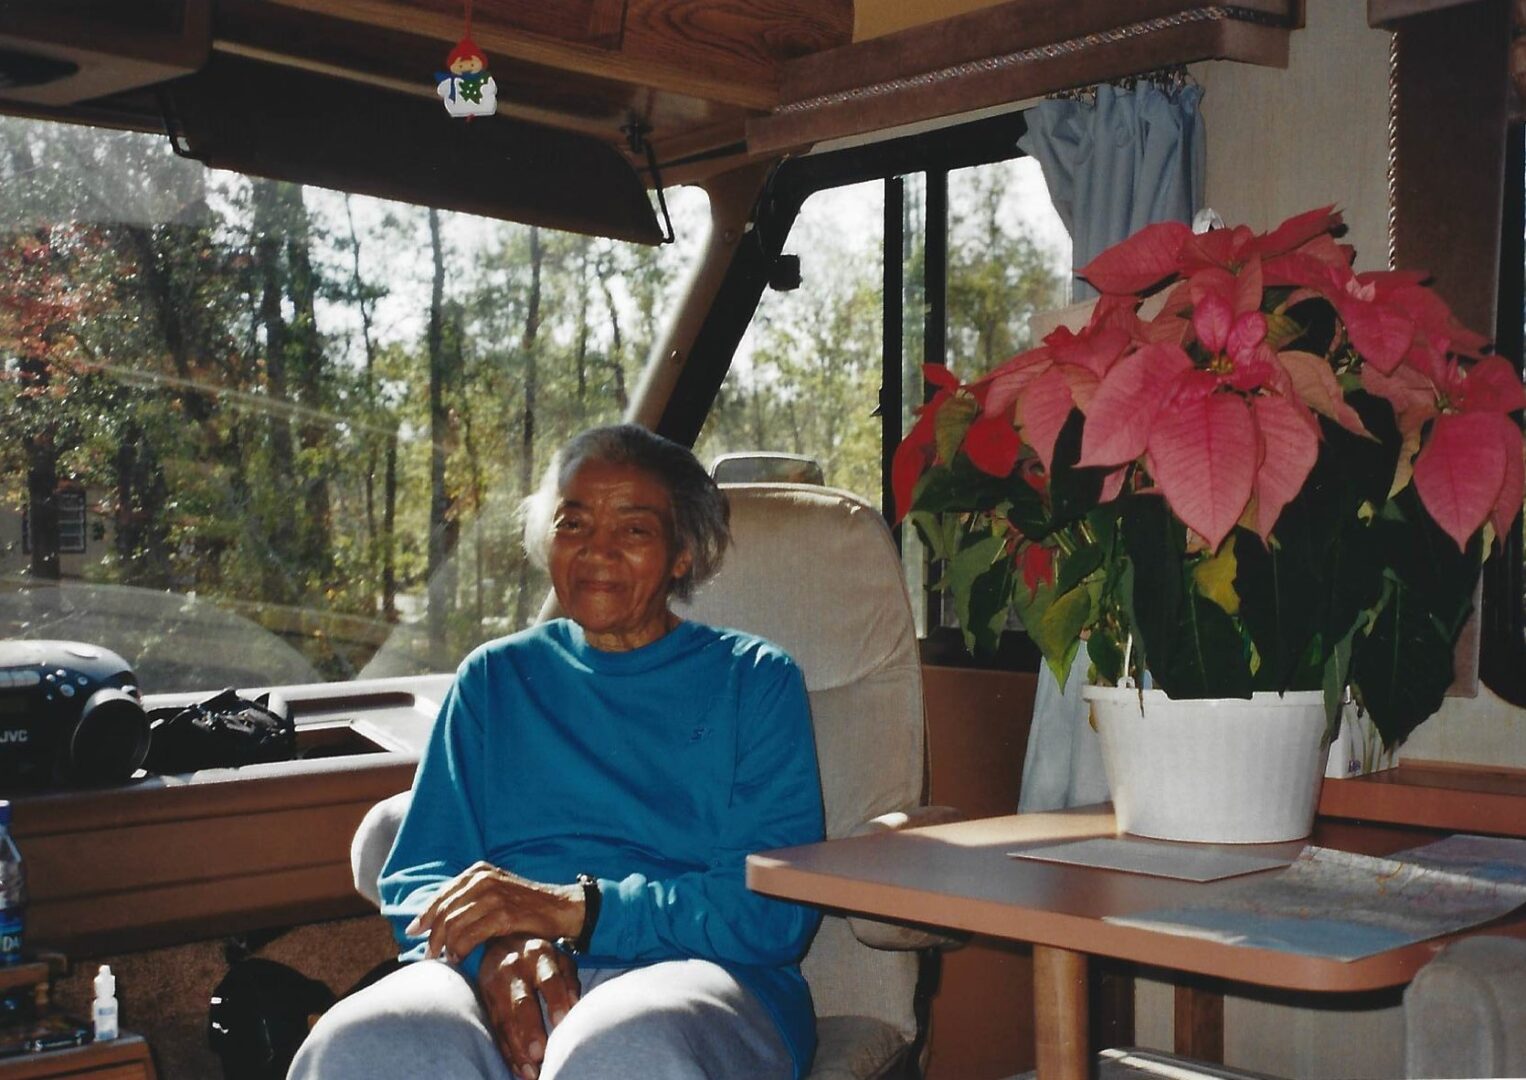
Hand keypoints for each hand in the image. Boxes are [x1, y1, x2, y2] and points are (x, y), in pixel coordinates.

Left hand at [405, 861, 584, 962]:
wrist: (561, 908)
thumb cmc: (525, 906)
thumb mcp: (495, 894)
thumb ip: (470, 901)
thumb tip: (437, 922)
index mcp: (479, 872)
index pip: (442, 895)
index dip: (425, 915)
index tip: (413, 932)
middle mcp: (484, 880)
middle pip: (444, 910)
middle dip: (432, 935)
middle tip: (429, 954)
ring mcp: (494, 896)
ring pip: (454, 924)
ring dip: (445, 945)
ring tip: (446, 959)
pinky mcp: (504, 915)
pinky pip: (471, 935)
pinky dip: (460, 949)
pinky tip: (460, 958)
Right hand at [478, 935, 579, 1079]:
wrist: (501, 942)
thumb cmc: (542, 959)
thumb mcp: (560, 960)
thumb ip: (569, 981)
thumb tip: (576, 1007)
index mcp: (539, 955)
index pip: (549, 979)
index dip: (556, 1000)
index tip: (562, 1023)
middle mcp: (515, 968)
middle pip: (522, 1002)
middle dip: (530, 1030)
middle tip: (538, 1055)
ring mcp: (496, 985)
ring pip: (505, 1020)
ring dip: (517, 1048)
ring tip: (529, 1072)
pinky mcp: (485, 1001)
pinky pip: (495, 1029)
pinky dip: (506, 1050)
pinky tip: (517, 1067)